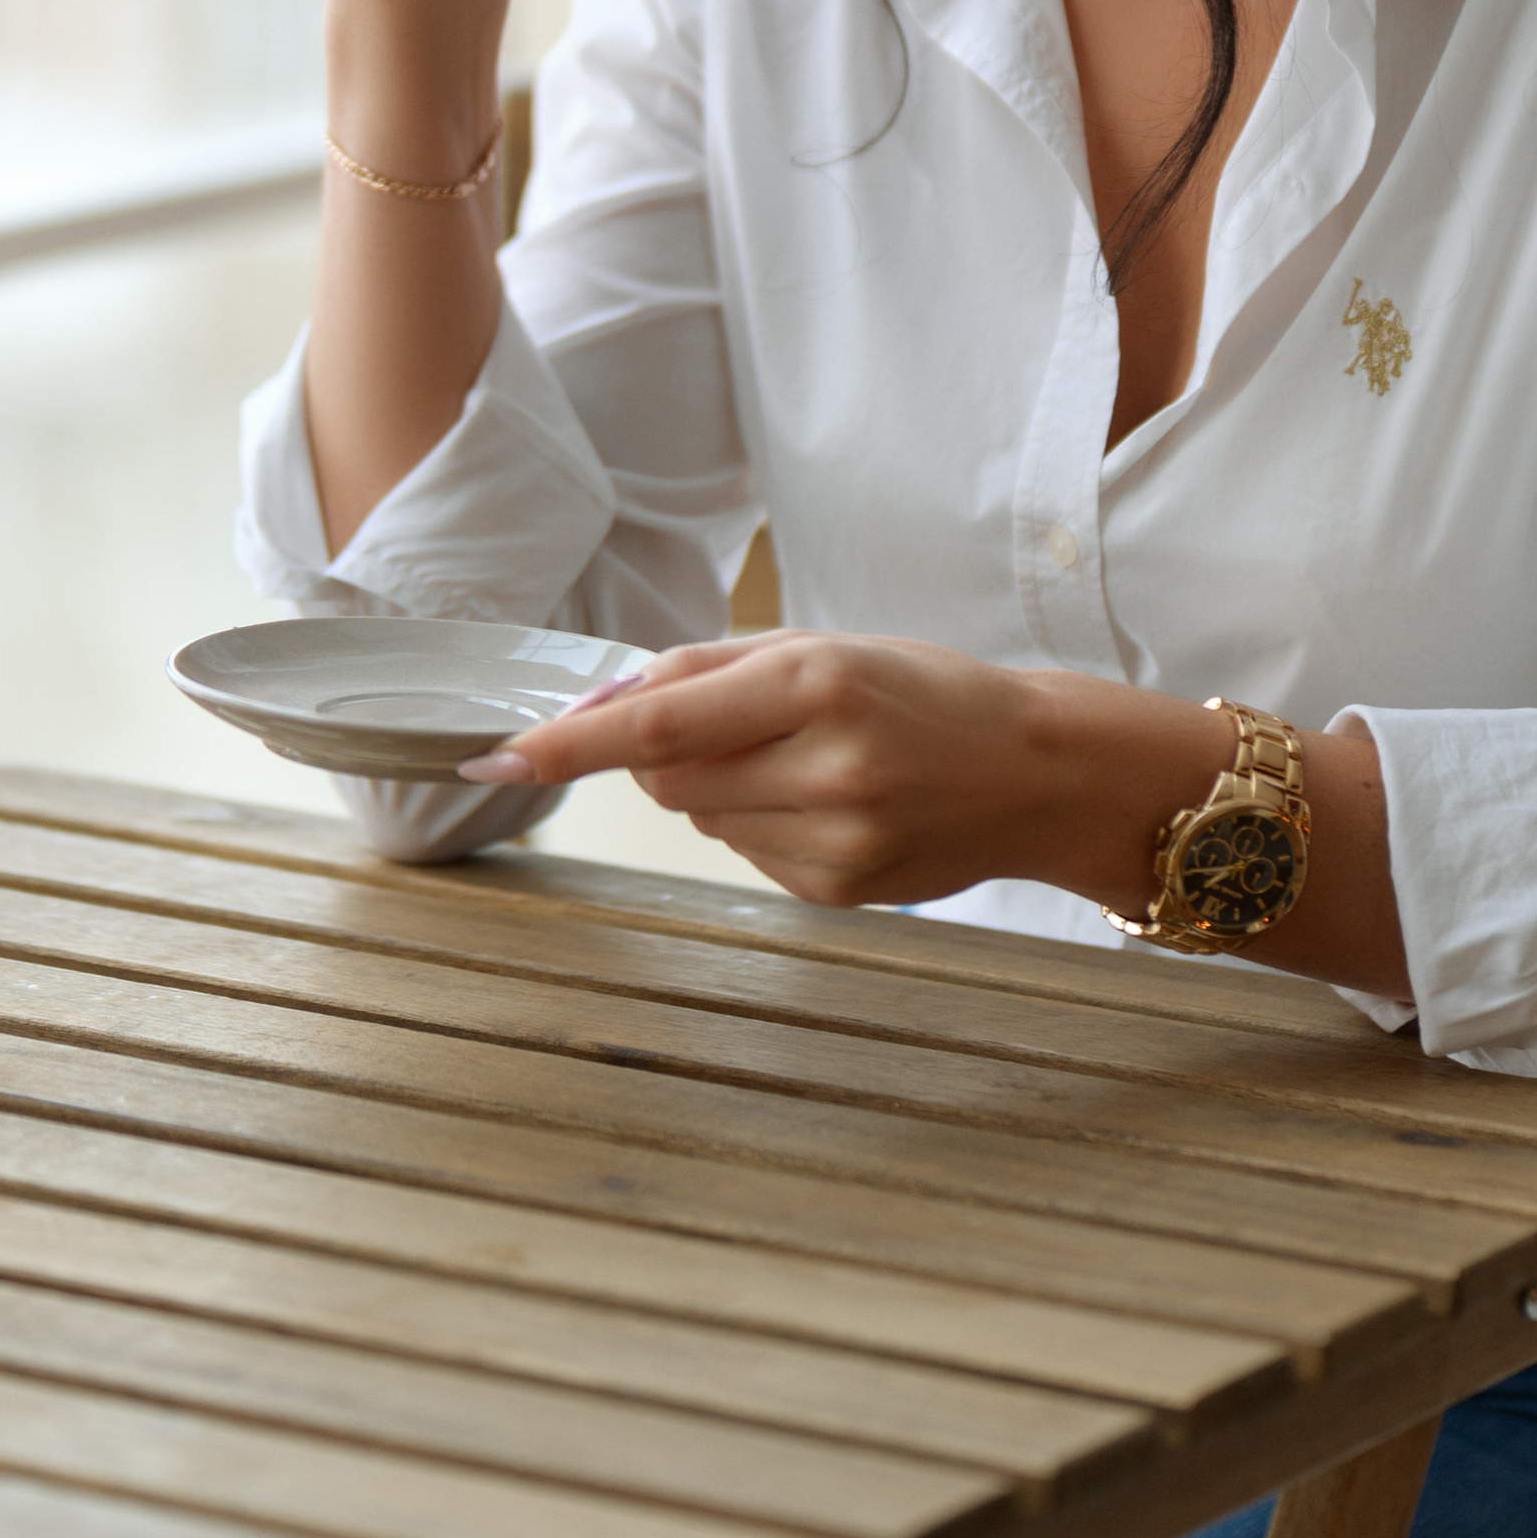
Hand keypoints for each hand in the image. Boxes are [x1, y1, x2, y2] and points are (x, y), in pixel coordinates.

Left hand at [460, 633, 1173, 911]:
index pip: (659, 724)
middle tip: (738, 726)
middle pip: (666, 778)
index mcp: (817, 684)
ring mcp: (834, 840)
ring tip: (808, 764)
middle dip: (664, 753)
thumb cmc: (925, 693)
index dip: (570, 743)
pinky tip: (831, 806)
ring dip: (718, 790)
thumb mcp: (825, 646)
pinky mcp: (838, 890)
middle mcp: (825, 766)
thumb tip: (602, 700)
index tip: (501, 755)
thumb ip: (708, 669)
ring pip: (701, 820)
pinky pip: (748, 854)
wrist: (1036, 771)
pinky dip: (762, 825)